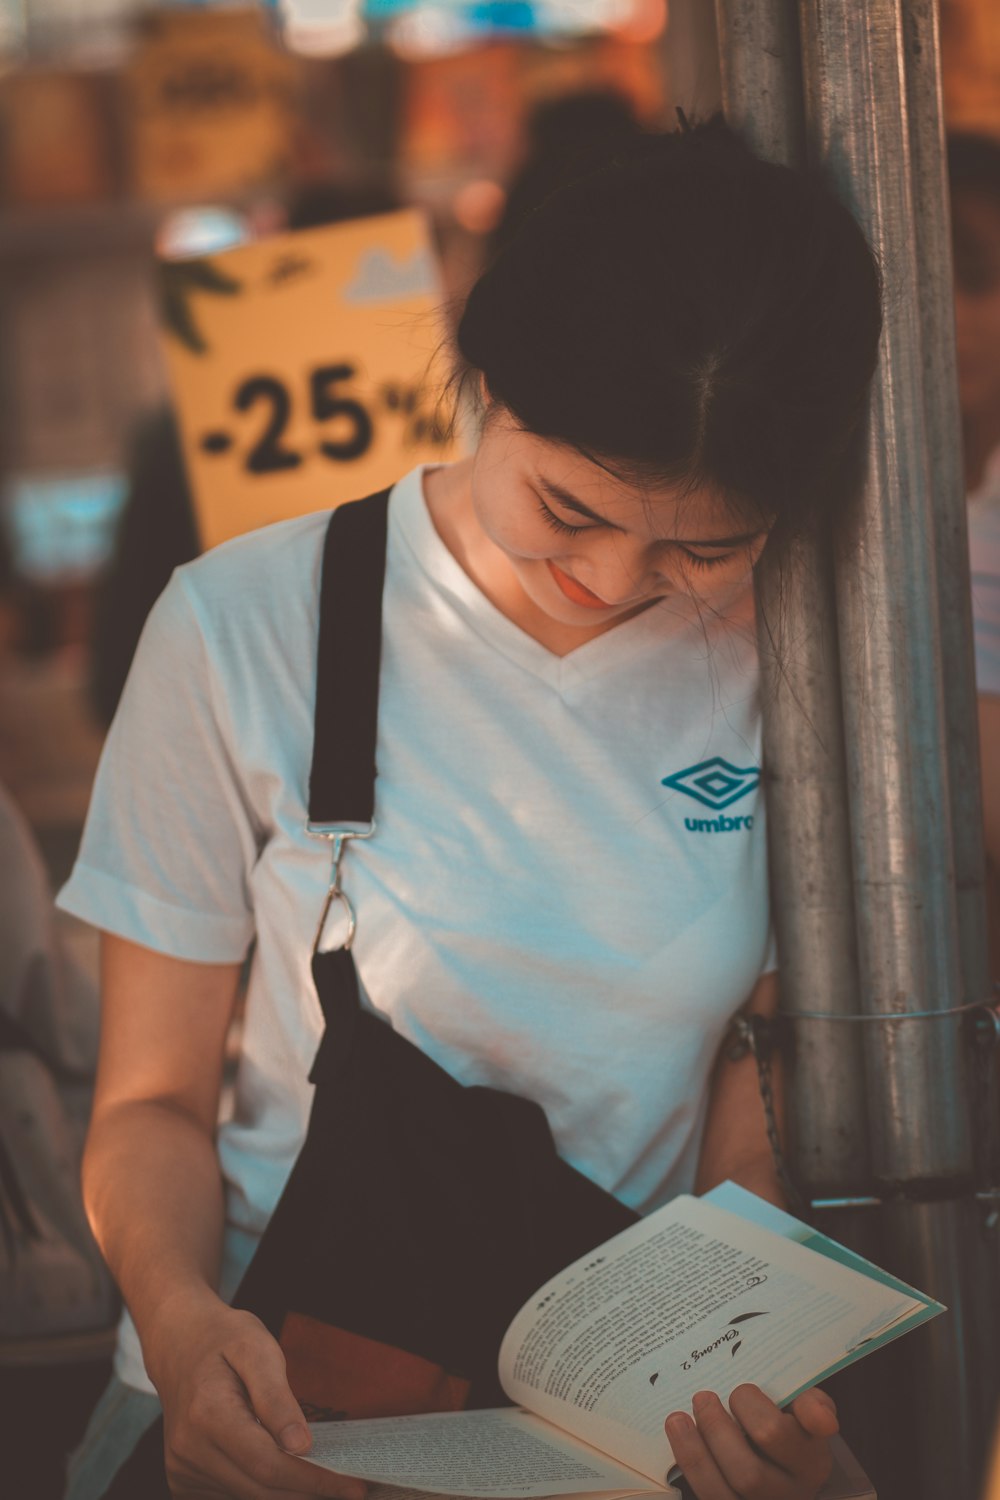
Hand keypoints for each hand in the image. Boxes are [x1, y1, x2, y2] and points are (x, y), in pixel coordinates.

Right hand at [146, 1289, 367, 1497]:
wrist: (178, 1342)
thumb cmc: (224, 1339)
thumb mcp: (257, 1348)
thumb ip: (277, 1398)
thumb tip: (301, 1447)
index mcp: (208, 1415)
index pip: (269, 1465)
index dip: (312, 1482)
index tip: (352, 1487)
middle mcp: (189, 1450)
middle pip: (260, 1490)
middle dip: (308, 1493)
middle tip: (350, 1489)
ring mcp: (182, 1469)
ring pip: (246, 1499)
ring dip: (288, 1496)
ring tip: (325, 1484)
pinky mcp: (182, 1479)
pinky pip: (230, 1497)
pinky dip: (263, 1492)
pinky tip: (290, 1480)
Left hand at [665, 1385, 837, 1498]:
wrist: (780, 1460)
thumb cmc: (790, 1426)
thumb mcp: (806, 1412)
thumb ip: (812, 1405)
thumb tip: (822, 1419)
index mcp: (811, 1463)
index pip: (782, 1439)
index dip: (761, 1417)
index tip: (743, 1391)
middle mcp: (789, 1494)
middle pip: (749, 1473)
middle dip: (718, 1431)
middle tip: (703, 1398)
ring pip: (722, 1492)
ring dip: (694, 1453)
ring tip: (678, 1418)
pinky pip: (707, 1496)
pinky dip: (689, 1466)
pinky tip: (679, 1436)